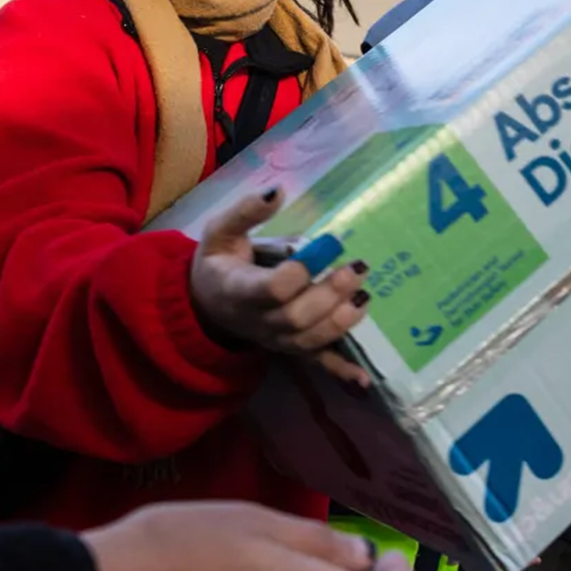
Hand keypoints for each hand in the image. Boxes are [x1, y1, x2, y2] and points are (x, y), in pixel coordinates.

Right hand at [190, 189, 371, 385]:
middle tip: (357, 268)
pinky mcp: (289, 349)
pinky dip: (340, 371)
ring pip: (310, 341)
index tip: (326, 245)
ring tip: (364, 296)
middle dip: (330, 295)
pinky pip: (315, 363)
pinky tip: (364, 379)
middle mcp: (257, 321)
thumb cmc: (218, 261)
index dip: (300, 273)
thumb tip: (278, 190)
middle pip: (297, 318)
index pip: (272, 289)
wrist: (206, 303)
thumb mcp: (220, 230)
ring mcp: (275, 339)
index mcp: (237, 289)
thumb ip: (246, 211)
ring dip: (341, 321)